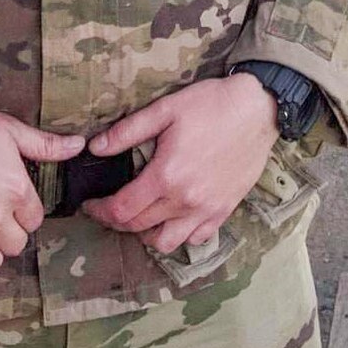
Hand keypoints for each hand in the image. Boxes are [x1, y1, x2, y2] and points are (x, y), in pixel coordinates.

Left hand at [82, 75, 278, 255]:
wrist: (258, 109)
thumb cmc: (212, 104)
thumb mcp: (166, 109)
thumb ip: (128, 131)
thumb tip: (95, 147)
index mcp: (166, 176)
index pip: (121, 210)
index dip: (99, 211)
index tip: (90, 205)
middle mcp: (185, 201)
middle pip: (139, 228)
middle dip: (115, 222)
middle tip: (107, 208)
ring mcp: (206, 210)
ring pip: (166, 243)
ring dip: (146, 235)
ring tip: (141, 216)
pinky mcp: (224, 211)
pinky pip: (196, 239)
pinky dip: (180, 236)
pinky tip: (174, 218)